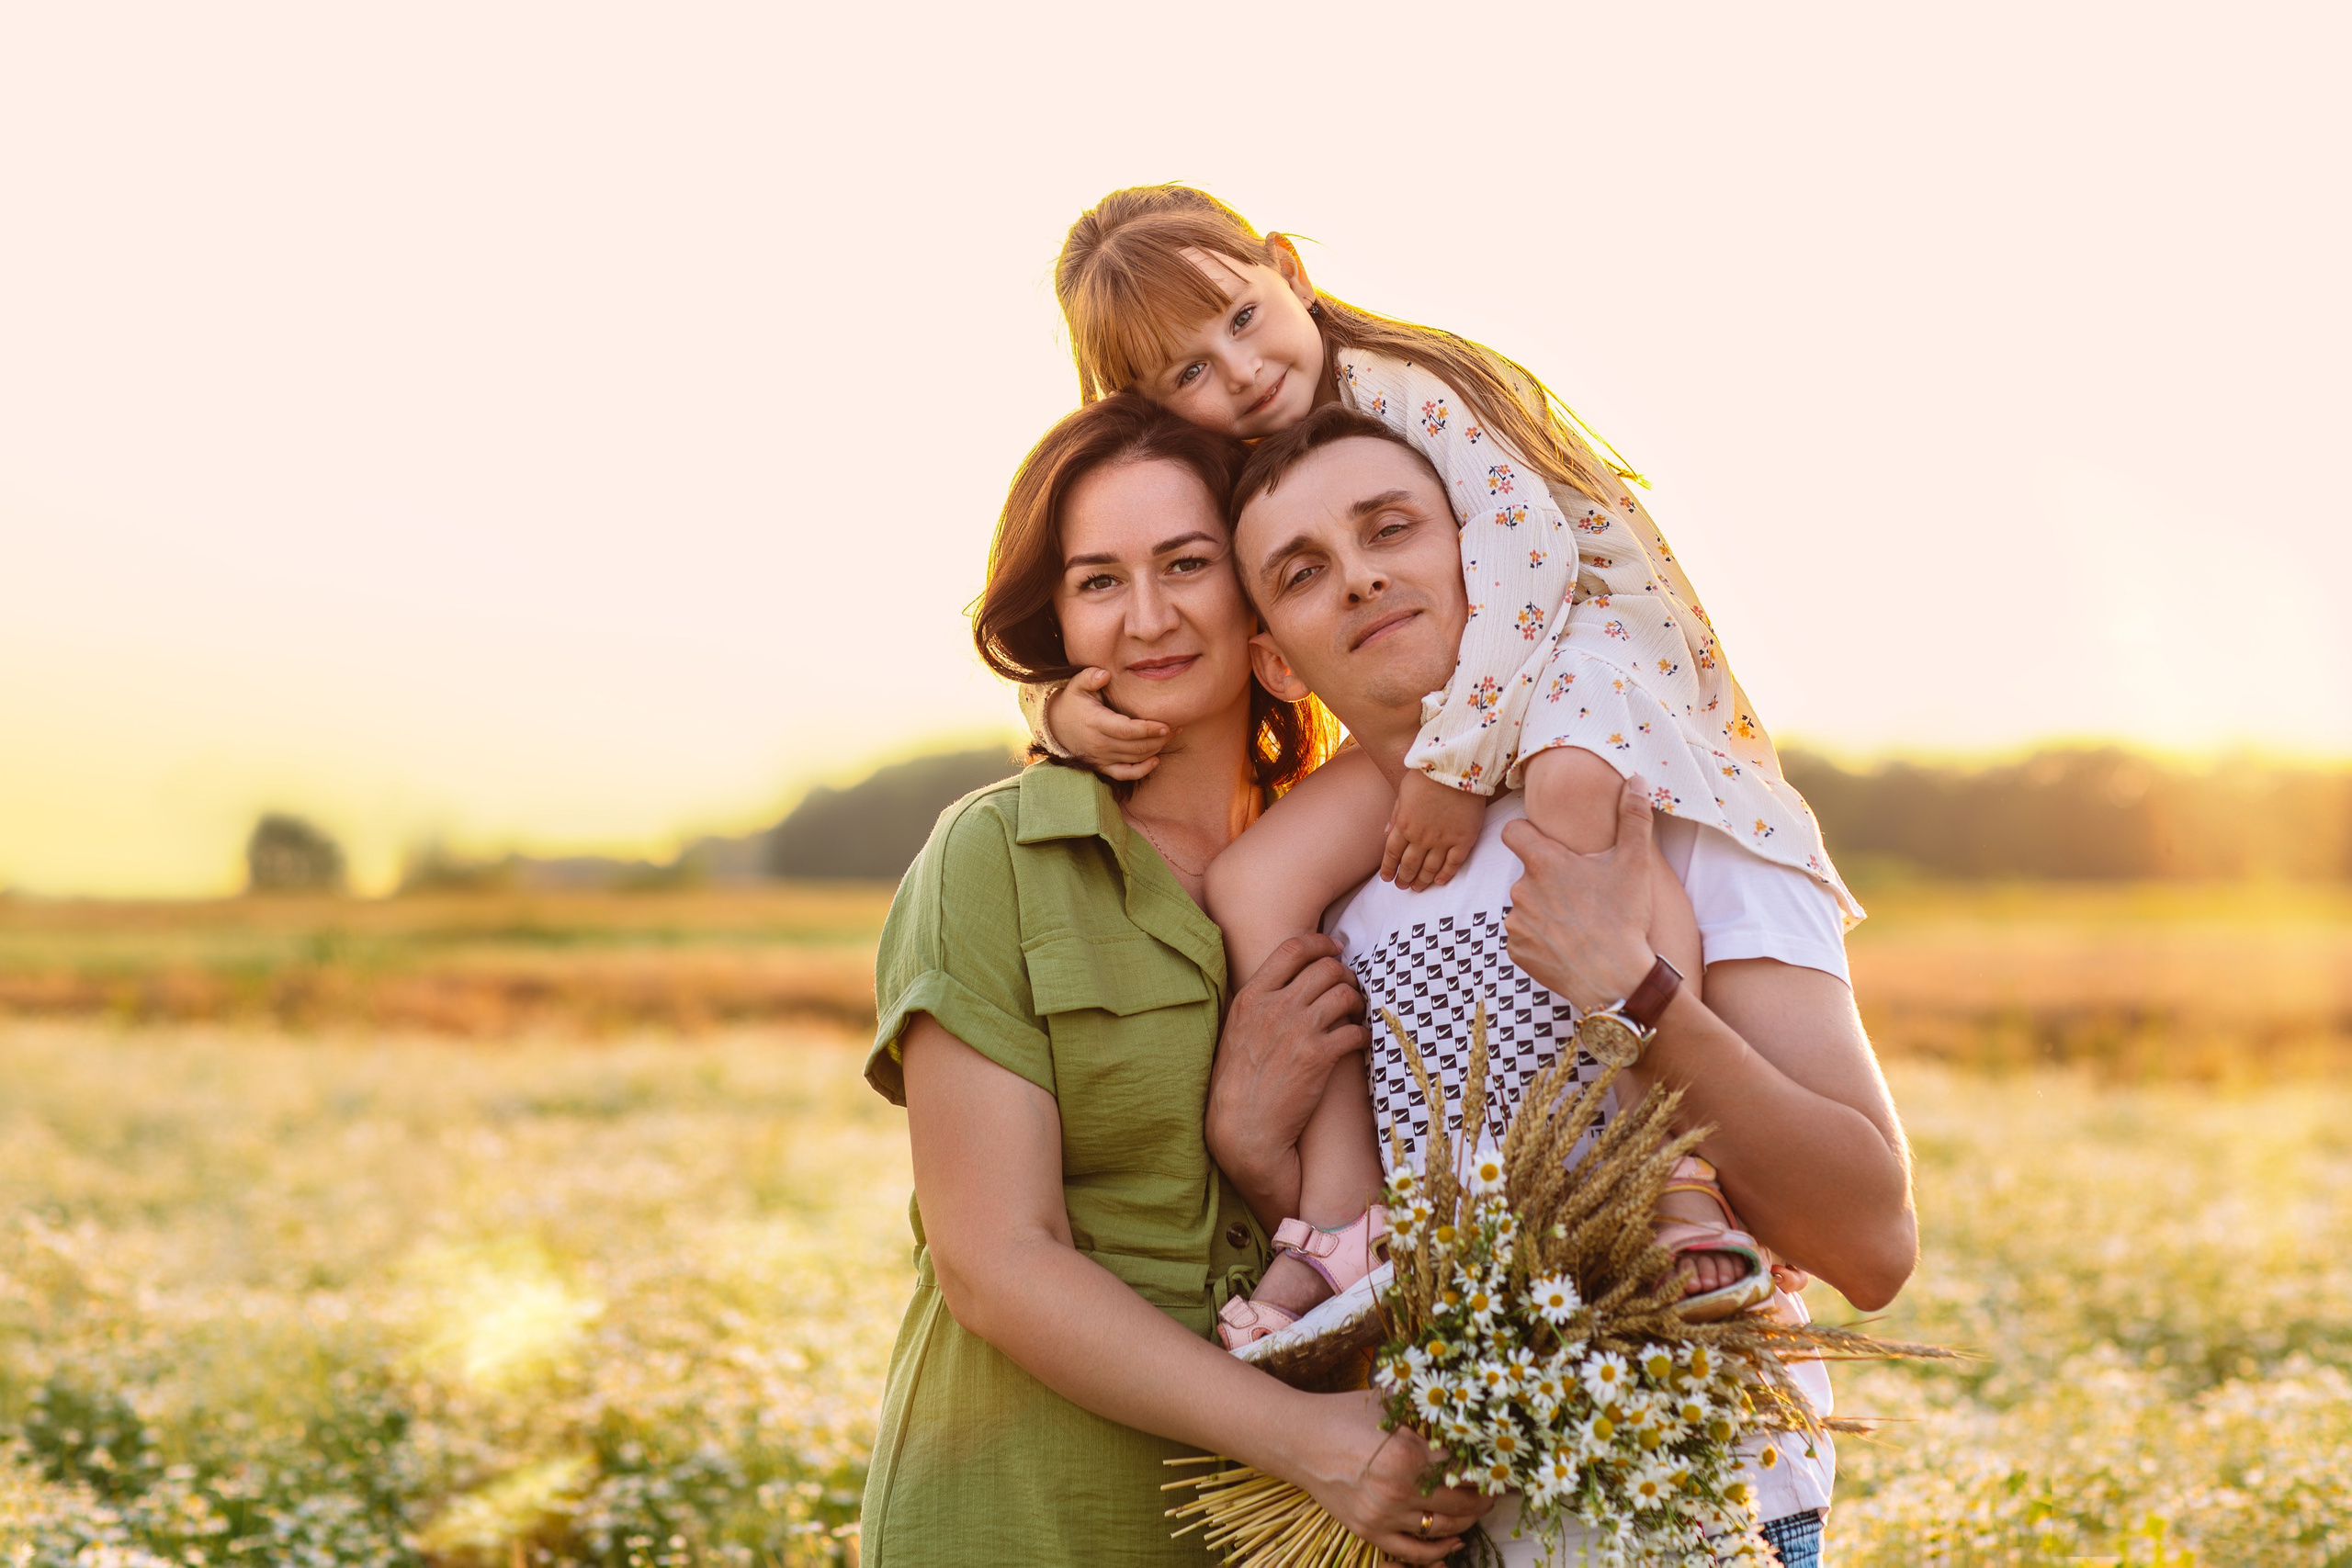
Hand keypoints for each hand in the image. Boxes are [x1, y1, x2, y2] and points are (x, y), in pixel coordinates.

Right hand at [1048, 668, 1171, 781]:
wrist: (1056, 726)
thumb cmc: (1073, 702)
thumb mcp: (1076, 685)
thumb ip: (1090, 677)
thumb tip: (1105, 674)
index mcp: (1097, 723)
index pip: (1126, 730)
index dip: (1147, 729)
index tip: (1166, 725)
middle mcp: (1100, 744)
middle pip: (1136, 746)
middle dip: (1159, 739)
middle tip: (1177, 727)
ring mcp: (1102, 758)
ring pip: (1135, 758)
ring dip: (1156, 749)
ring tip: (1172, 735)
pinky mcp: (1103, 766)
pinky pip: (1125, 773)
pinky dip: (1142, 770)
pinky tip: (1156, 760)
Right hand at [1206, 935, 1368, 1228]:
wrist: (1244, 1130)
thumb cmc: (1236, 1085)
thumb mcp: (1235, 1032)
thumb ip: (1258, 1004)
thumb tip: (1285, 984)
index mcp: (1252, 997)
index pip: (1293, 949)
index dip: (1321, 943)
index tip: (1335, 947)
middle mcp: (1275, 1007)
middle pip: (1326, 968)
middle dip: (1345, 973)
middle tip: (1349, 986)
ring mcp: (1299, 1031)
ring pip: (1345, 994)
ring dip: (1357, 1000)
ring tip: (1356, 1012)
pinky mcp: (1320, 1057)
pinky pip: (1355, 1030)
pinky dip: (1363, 1033)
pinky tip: (1360, 1040)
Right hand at [1277, 1389, 1489, 1563]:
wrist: (1297, 1438)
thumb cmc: (1343, 1414)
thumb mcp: (1389, 1404)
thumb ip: (1424, 1416)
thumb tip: (1460, 1418)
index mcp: (1409, 1455)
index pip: (1464, 1469)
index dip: (1485, 1469)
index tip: (1497, 1466)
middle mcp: (1400, 1490)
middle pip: (1461, 1503)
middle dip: (1483, 1498)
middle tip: (1495, 1490)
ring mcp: (1384, 1515)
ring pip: (1443, 1528)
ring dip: (1467, 1522)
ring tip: (1477, 1510)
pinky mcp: (1369, 1531)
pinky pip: (1413, 1552)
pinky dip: (1439, 1553)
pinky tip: (1455, 1543)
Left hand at [1380, 772, 1482, 889]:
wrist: (1457, 767)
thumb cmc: (1428, 775)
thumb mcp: (1403, 791)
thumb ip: (1396, 815)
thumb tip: (1387, 834)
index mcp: (1404, 824)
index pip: (1392, 853)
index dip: (1389, 868)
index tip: (1387, 878)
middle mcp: (1421, 837)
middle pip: (1410, 865)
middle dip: (1404, 878)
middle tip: (1402, 887)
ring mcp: (1443, 840)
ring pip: (1430, 868)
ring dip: (1422, 881)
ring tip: (1418, 888)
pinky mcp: (1464, 839)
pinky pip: (1453, 863)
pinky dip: (1446, 875)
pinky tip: (1439, 881)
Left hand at [1501, 773, 1676, 1011]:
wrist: (1616, 979)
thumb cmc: (1624, 918)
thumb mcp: (1634, 864)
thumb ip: (1633, 818)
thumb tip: (1638, 780)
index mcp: (1543, 863)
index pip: (1512, 831)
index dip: (1527, 834)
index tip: (1547, 844)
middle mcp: (1521, 890)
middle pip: (1527, 874)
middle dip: (1548, 880)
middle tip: (1581, 896)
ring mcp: (1516, 922)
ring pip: (1526, 906)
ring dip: (1544, 910)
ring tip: (1577, 923)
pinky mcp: (1516, 951)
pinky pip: (1524, 937)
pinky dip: (1540, 939)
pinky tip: (1567, 945)